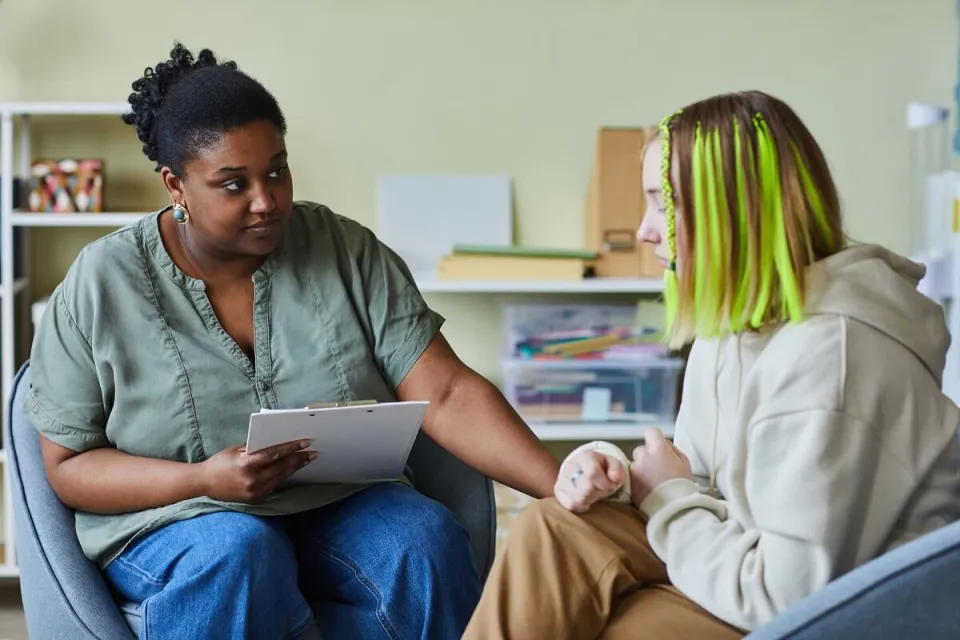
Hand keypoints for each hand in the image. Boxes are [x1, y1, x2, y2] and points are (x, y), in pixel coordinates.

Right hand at [197, 440, 316, 502]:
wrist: (204, 484)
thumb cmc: (220, 463)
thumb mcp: (236, 450)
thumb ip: (256, 448)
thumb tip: (277, 442)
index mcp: (247, 464)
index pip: (274, 454)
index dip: (291, 448)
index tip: (305, 442)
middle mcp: (252, 480)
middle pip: (281, 467)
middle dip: (298, 459)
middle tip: (312, 453)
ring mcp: (255, 491)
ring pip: (281, 477)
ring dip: (294, 468)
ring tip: (306, 460)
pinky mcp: (256, 498)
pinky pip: (274, 485)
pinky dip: (283, 477)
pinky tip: (291, 470)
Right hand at [555, 450, 624, 512]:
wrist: (581, 468)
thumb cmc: (599, 467)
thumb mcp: (611, 463)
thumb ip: (616, 469)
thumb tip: (614, 478)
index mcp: (584, 457)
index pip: (592, 473)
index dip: (604, 483)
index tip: (609, 485)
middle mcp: (569, 467)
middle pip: (586, 489)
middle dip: (598, 492)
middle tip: (600, 489)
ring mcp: (561, 480)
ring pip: (579, 499)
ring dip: (590, 499)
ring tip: (592, 493)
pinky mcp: (558, 492)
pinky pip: (571, 506)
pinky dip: (581, 506)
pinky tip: (585, 499)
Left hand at [629, 428, 692, 506]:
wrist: (674, 508)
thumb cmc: (683, 485)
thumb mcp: (684, 462)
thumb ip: (672, 448)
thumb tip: (663, 442)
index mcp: (658, 448)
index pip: (651, 431)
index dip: (655, 438)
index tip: (658, 447)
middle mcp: (643, 456)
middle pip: (641, 449)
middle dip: (647, 456)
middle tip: (657, 469)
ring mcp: (634, 469)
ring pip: (635, 464)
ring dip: (641, 469)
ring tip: (653, 482)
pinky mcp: (629, 482)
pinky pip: (631, 476)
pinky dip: (637, 480)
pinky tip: (647, 489)